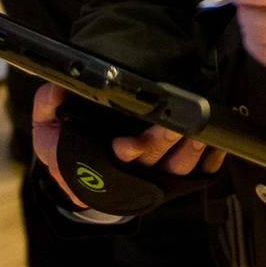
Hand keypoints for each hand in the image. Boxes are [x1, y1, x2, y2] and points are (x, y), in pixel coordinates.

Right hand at [30, 85, 222, 208]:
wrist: (82, 175)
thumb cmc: (67, 143)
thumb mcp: (48, 125)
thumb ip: (48, 104)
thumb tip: (57, 88)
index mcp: (95, 162)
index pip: (113, 162)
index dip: (125, 153)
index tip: (129, 144)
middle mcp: (125, 174)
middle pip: (149, 164)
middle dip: (162, 144)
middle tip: (177, 126)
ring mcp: (149, 178)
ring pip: (174, 172)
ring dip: (189, 154)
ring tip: (201, 133)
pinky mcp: (168, 178)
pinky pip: (193, 175)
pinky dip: (207, 163)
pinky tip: (217, 145)